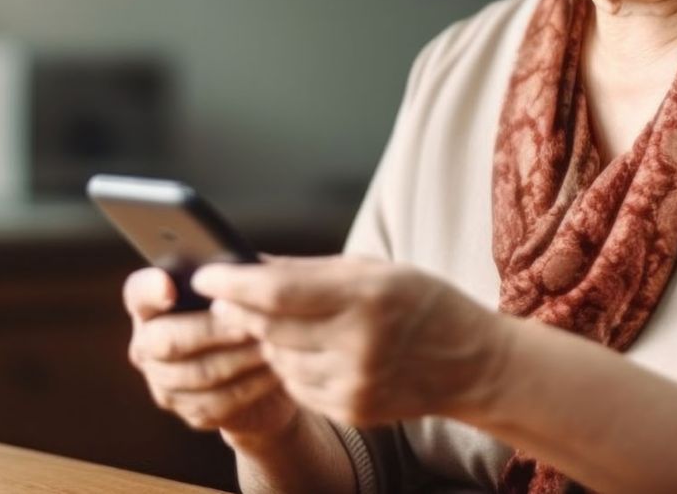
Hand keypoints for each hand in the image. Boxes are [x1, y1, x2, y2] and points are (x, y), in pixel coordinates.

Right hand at [123, 267, 299, 446]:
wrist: (270, 361)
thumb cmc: (254, 306)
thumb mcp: (249, 283)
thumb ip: (237, 272)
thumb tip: (240, 272)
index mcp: (155, 301)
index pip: (139, 292)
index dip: (150, 290)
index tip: (170, 288)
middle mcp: (148, 342)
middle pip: (167, 339)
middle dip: (213, 330)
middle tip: (250, 323)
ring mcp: (164, 382)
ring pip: (196, 373)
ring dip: (238, 358)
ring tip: (270, 344)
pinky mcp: (188, 411)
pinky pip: (215, 402)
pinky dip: (248, 385)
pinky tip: (272, 371)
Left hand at [190, 256, 512, 428]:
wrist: (470, 362)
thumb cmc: (422, 303)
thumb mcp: (374, 269)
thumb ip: (309, 270)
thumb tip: (251, 264)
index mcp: (366, 296)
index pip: (278, 292)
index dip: (233, 283)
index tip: (206, 273)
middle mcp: (358, 343)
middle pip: (269, 327)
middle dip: (239, 310)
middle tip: (225, 295)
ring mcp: (353, 383)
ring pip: (277, 359)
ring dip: (266, 338)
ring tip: (282, 320)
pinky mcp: (350, 411)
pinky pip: (296, 386)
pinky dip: (290, 365)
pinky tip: (308, 348)